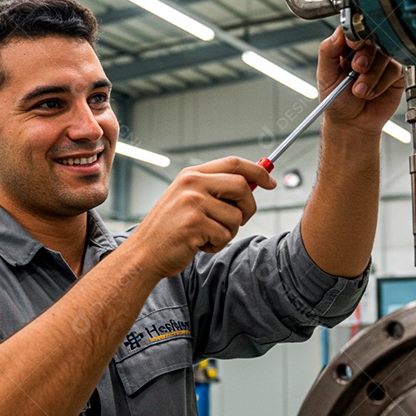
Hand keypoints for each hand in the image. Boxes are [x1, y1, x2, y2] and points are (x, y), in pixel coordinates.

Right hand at [126, 157, 276, 278]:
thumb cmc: (170, 229)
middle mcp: (192, 184)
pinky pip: (225, 235)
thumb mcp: (188, 199)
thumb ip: (217, 189)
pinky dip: (216, 245)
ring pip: (237, 216)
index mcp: (192, 174)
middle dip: (249, 207)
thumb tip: (255, 183)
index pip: (234, 163)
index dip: (257, 171)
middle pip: (242, 186)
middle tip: (239, 221)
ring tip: (206, 235)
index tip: (271, 182)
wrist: (144, 253)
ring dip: (228, 232)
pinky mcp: (195, 224)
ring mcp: (192, 203)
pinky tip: (198, 244)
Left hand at [317, 27, 404, 135]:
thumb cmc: (337, 100)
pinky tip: (372, 93)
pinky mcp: (395, 73)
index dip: (356, 35)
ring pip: (385, 55)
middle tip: (356, 69)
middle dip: (365, 56)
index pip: (354, 29)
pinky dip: (381, 83)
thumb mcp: (326, 76)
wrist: (351, 123)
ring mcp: (382, 60)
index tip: (353, 45)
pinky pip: (394, 70)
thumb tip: (337, 34)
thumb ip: (328, 53)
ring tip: (359, 91)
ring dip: (371, 76)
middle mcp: (366, 50)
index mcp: (347, 46)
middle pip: (374, 38)